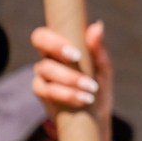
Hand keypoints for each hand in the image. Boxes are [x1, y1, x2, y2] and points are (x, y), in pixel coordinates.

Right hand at [30, 20, 113, 136]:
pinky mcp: (42, 93)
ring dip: (69, 77)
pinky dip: (66, 94)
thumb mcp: (103, 68)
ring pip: (45, 68)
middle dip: (56, 48)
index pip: (46, 33)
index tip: (76, 53)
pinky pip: (47, 90)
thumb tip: (97, 25)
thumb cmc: (98, 84)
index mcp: (61, 46)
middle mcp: (48, 56)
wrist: (95, 114)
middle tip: (77, 59)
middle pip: (38, 40)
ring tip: (91, 88)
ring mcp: (42, 75)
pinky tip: (83, 99)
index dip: (55, 39)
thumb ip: (98, 49)